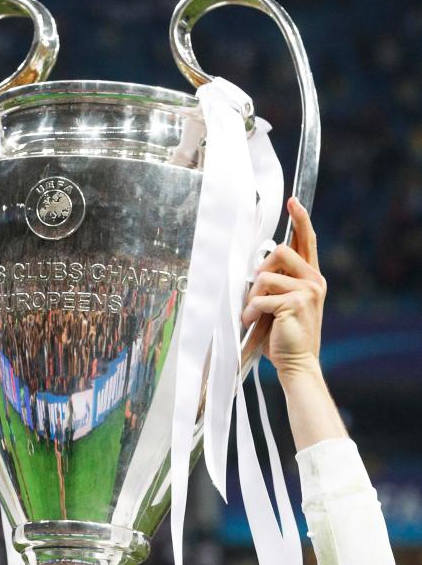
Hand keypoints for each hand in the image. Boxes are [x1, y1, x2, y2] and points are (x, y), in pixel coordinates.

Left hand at [241, 197, 325, 378]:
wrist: (297, 363)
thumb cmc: (284, 336)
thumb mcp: (282, 304)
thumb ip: (278, 283)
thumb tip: (257, 268)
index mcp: (312, 278)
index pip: (308, 241)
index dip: (301, 219)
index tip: (293, 202)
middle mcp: (314, 280)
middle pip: (279, 251)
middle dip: (260, 270)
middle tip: (254, 294)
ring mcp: (307, 291)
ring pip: (265, 276)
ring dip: (251, 296)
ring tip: (252, 315)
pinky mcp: (295, 303)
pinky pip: (260, 298)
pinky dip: (249, 311)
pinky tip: (250, 323)